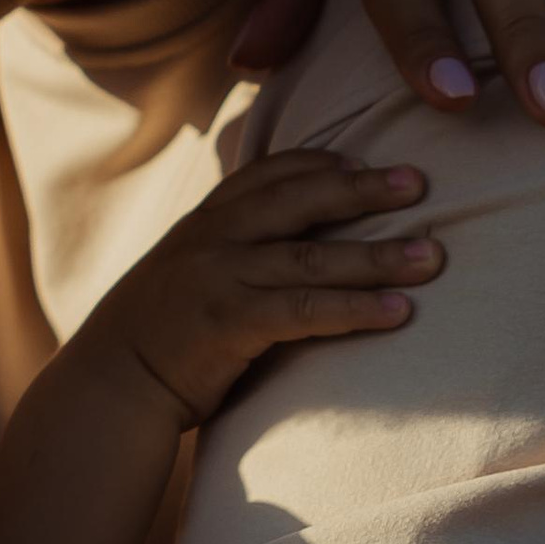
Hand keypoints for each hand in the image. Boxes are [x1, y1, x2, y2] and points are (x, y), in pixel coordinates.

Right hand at [78, 151, 438, 427]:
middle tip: (420, 183)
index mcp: (204, 220)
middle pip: (300, 199)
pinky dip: (356, 307)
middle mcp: (212, 237)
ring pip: (312, 256)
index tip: (368, 160)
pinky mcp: (229, 322)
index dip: (322, 162)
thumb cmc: (160, 333)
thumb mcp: (187, 272)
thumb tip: (292, 242)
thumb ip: (232, 248)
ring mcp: (219, 277)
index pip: (269, 172)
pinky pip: (305, 309)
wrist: (111, 383)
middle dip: (364, 189)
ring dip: (379, 255)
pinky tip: (399, 312)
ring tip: (433, 257)